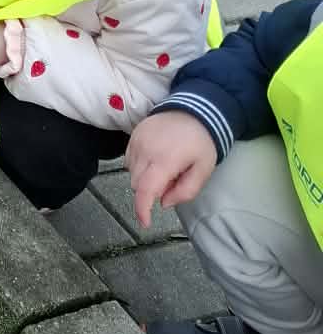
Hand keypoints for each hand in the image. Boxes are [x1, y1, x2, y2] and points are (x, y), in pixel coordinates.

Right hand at [127, 110, 217, 226]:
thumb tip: (164, 203)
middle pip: (137, 184)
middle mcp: (145, 150)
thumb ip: (186, 191)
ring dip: (144, 179)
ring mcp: (136, 140)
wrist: (194, 110)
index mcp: (165, 160)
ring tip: (165, 168)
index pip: (145, 190)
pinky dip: (139, 166)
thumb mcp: (204, 170)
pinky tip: (155, 159)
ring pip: (131, 172)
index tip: (145, 223)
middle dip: (150, 191)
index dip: (142, 210)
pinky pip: (129, 159)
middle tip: (172, 182)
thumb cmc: (201, 143)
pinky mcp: (133, 134)